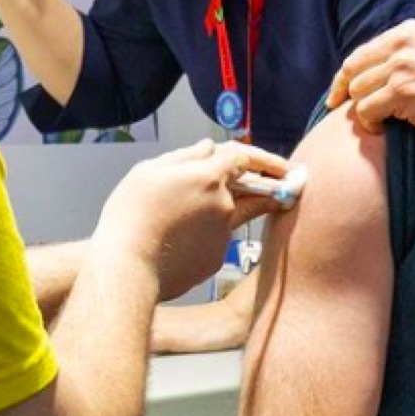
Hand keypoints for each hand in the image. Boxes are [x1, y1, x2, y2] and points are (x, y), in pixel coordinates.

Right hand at [94, 140, 289, 301]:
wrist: (127, 267)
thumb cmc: (131, 215)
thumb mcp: (149, 171)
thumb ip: (185, 156)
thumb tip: (209, 148)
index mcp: (208, 175)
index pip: (246, 158)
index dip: (267, 158)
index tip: (286, 165)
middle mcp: (224, 204)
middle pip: (252, 189)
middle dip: (268, 185)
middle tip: (282, 183)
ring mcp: (223, 233)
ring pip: (234, 214)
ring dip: (231, 209)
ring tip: (198, 213)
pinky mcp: (217, 257)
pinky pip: (217, 237)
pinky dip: (207, 233)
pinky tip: (180, 238)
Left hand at [327, 20, 414, 151]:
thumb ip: (407, 55)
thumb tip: (374, 71)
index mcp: (409, 31)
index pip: (362, 52)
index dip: (346, 75)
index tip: (339, 92)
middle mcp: (402, 43)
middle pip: (352, 69)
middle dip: (342, 91)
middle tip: (338, 109)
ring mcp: (401, 66)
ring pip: (357, 91)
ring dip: (363, 110)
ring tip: (380, 122)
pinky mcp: (401, 91)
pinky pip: (365, 110)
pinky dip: (370, 123)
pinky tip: (383, 129)